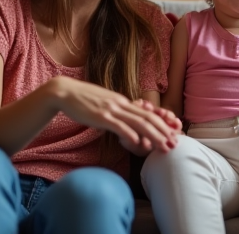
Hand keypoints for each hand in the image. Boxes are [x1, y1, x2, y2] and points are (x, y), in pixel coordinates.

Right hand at [48, 77, 178, 152]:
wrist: (64, 92)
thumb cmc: (83, 100)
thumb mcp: (104, 103)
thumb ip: (116, 111)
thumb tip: (124, 122)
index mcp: (123, 101)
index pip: (148, 112)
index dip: (162, 124)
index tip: (172, 134)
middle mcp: (120, 104)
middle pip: (148, 118)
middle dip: (163, 132)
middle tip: (174, 144)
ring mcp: (111, 109)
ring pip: (138, 122)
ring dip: (153, 136)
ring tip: (163, 147)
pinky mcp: (100, 116)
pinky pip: (118, 126)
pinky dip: (130, 134)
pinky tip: (138, 143)